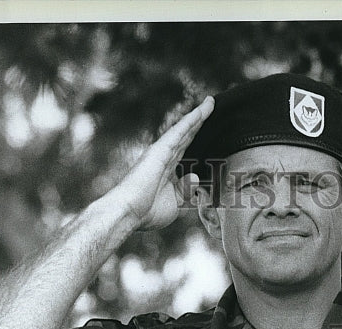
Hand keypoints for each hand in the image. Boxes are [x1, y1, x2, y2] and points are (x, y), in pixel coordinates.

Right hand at [112, 95, 214, 230]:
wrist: (130, 212)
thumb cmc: (148, 212)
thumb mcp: (176, 203)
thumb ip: (187, 190)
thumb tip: (195, 176)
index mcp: (168, 170)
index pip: (186, 149)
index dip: (196, 138)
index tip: (207, 128)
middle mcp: (164, 157)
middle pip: (186, 135)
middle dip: (199, 121)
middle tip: (211, 105)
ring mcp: (162, 153)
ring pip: (184, 130)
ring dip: (198, 116)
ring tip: (210, 102)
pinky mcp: (160, 150)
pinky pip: (179, 132)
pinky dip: (191, 121)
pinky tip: (202, 111)